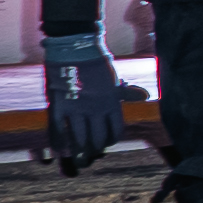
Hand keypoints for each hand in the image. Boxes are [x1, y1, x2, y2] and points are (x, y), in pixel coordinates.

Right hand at [42, 30, 126, 173]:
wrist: (74, 46)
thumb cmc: (96, 61)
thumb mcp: (113, 78)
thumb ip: (126, 91)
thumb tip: (144, 96)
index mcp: (111, 103)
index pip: (115, 131)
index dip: (111, 140)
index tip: (107, 142)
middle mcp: (95, 109)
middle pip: (97, 139)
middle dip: (95, 149)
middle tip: (92, 153)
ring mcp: (76, 109)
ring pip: (79, 138)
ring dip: (80, 149)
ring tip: (79, 156)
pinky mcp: (58, 105)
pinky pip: (58, 130)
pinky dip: (59, 142)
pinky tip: (60, 149)